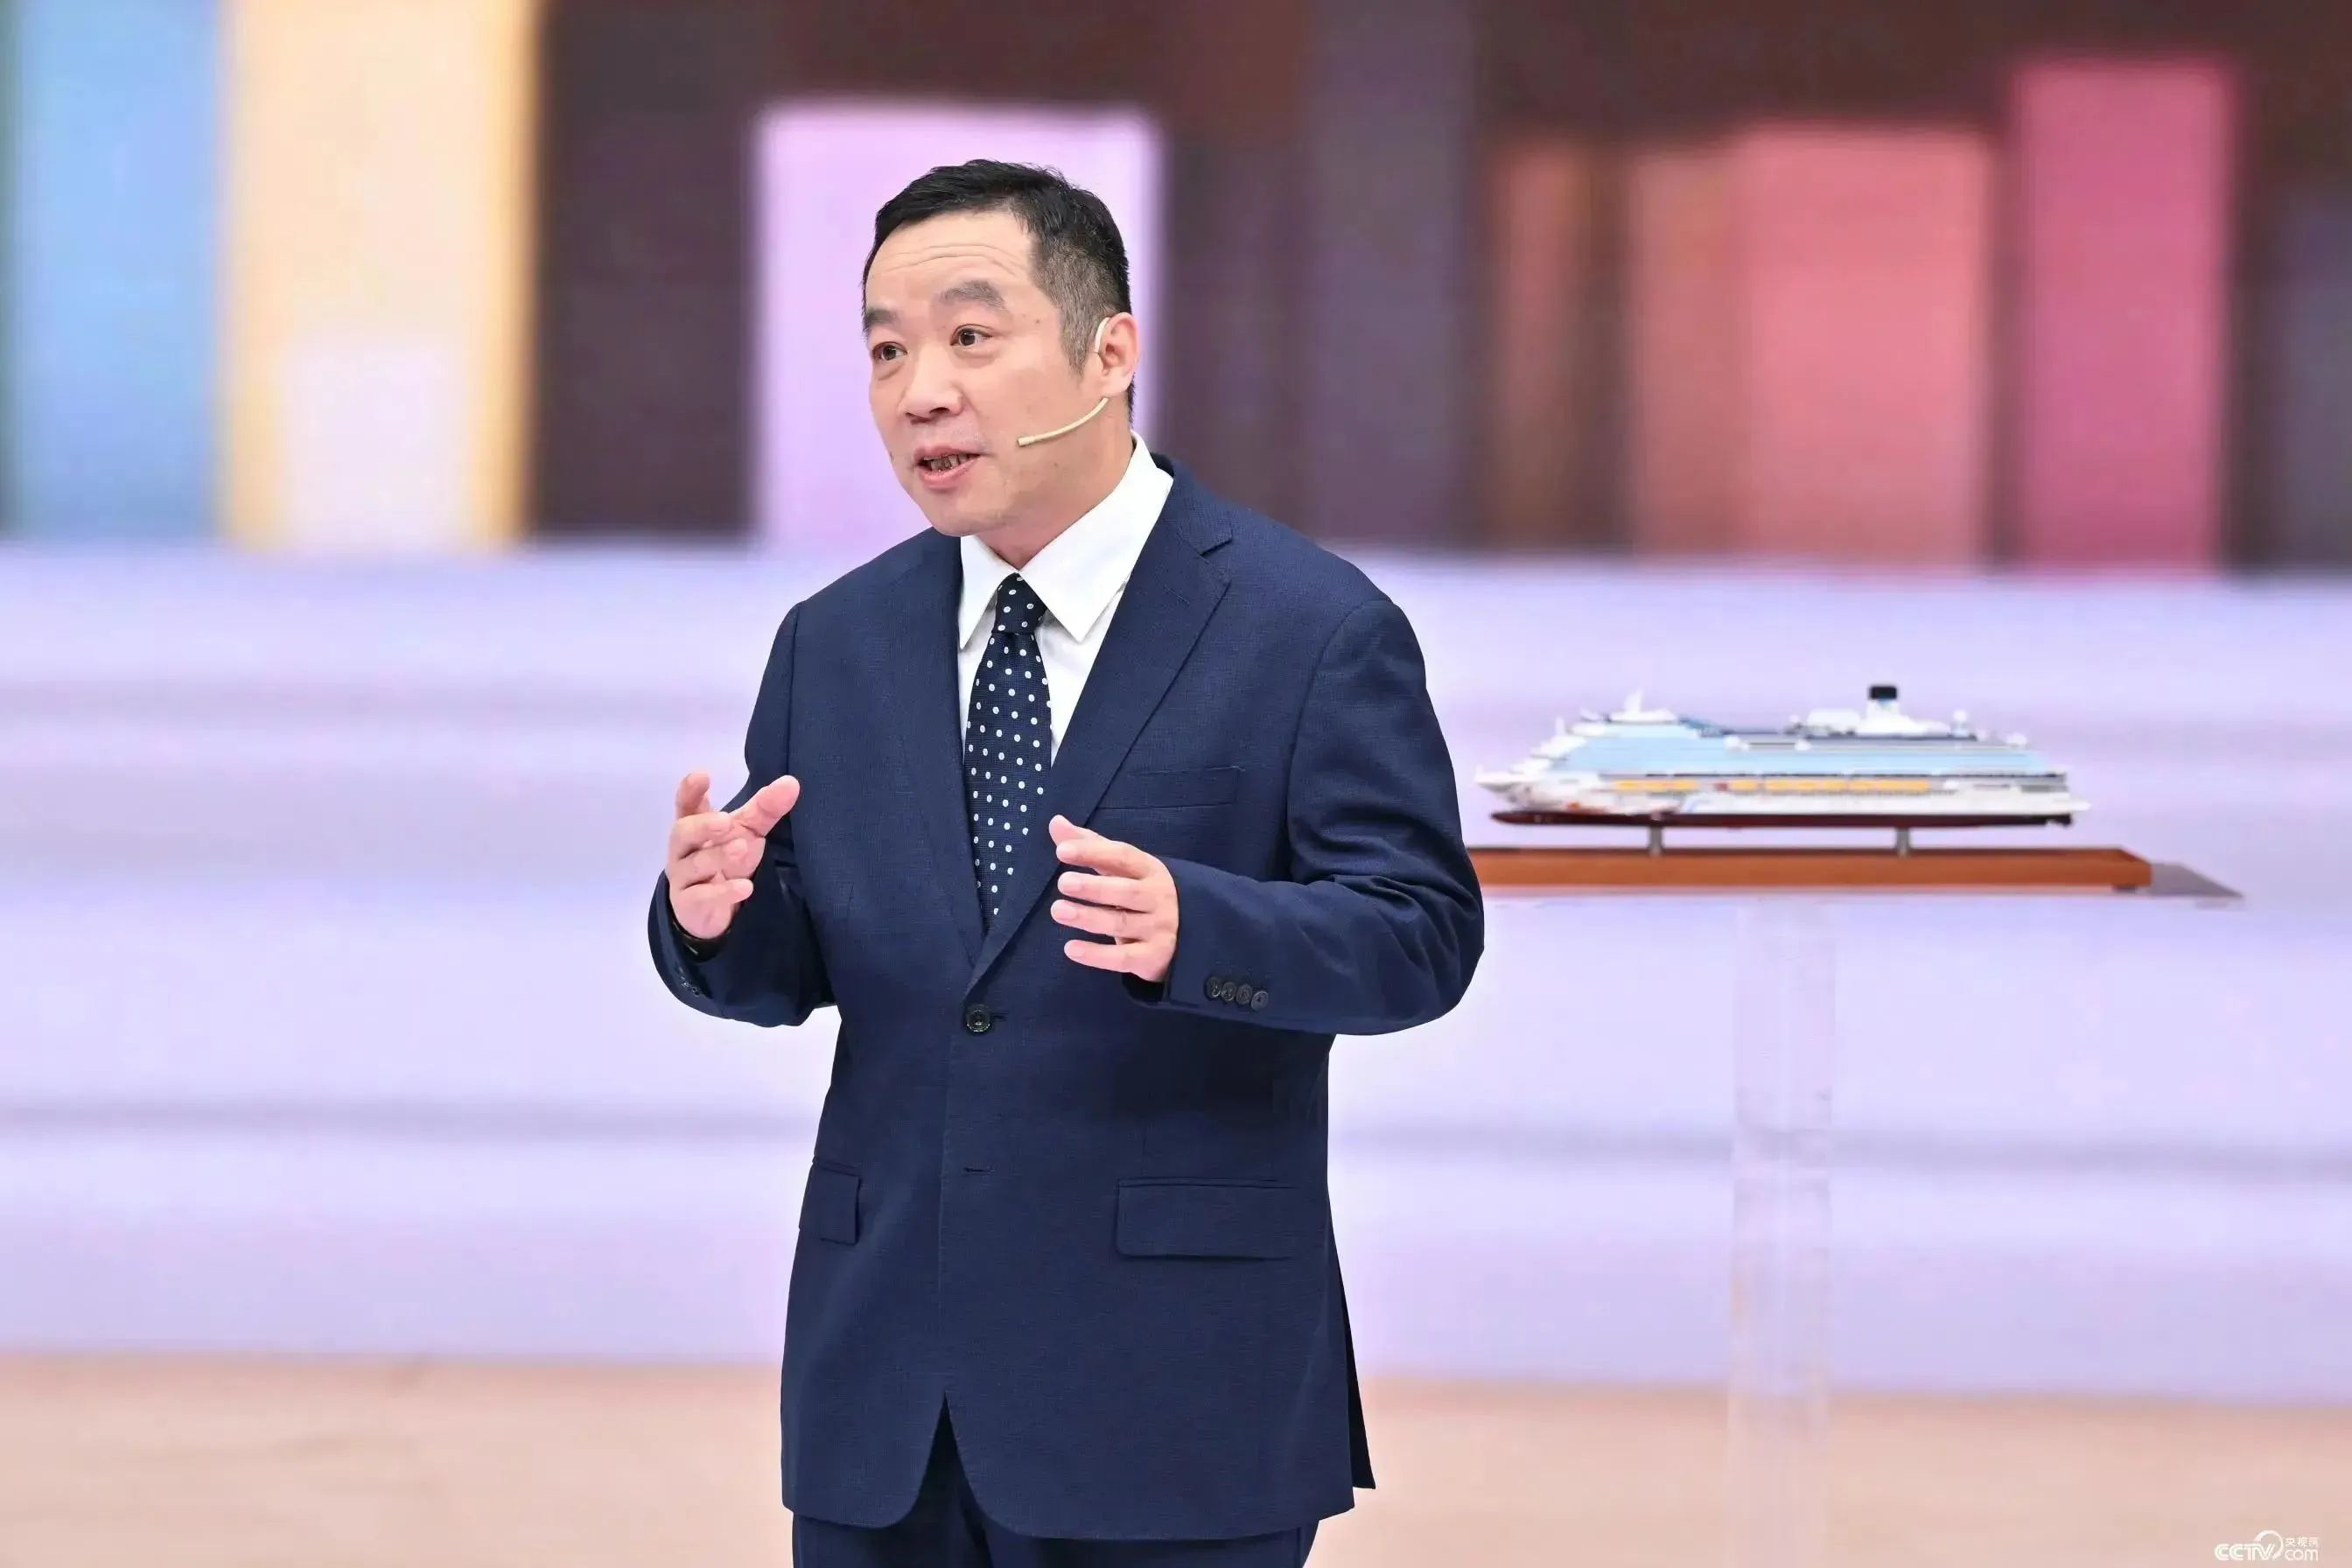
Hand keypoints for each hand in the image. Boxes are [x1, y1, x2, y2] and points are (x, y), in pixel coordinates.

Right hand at [667, 769, 800, 942]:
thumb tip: (791, 782)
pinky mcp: (691, 904)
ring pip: (695, 864)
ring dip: (717, 855)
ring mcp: (684, 878)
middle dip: (703, 826)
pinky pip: (703, 897)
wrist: (717, 911)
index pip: (686, 805)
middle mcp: (683, 850)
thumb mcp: (748, 832)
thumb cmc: (728, 860)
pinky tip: (745, 887)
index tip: (701, 775)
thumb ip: (765, 809)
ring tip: (740, 847)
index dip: (690, 791)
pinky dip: (724, 892)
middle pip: (683, 832)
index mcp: (694, 826)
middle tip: (725, 821)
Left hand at [1047, 814, 1177, 982]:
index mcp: (1149, 870)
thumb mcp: (1123, 868)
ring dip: (1088, 917)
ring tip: (1058, 910)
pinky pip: (1123, 958)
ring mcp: (1157, 928)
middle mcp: (1157, 897)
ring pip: (1121, 923)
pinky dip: (1097, 955)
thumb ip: (1090, 846)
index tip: (1062, 850)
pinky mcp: (1152, 957)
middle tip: (1063, 882)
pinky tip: (1071, 949)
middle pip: (1125, 891)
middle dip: (1094, 887)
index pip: (1122, 857)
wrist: (1190, 932)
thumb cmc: (1144, 893)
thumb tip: (1055, 822)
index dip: (1093, 852)